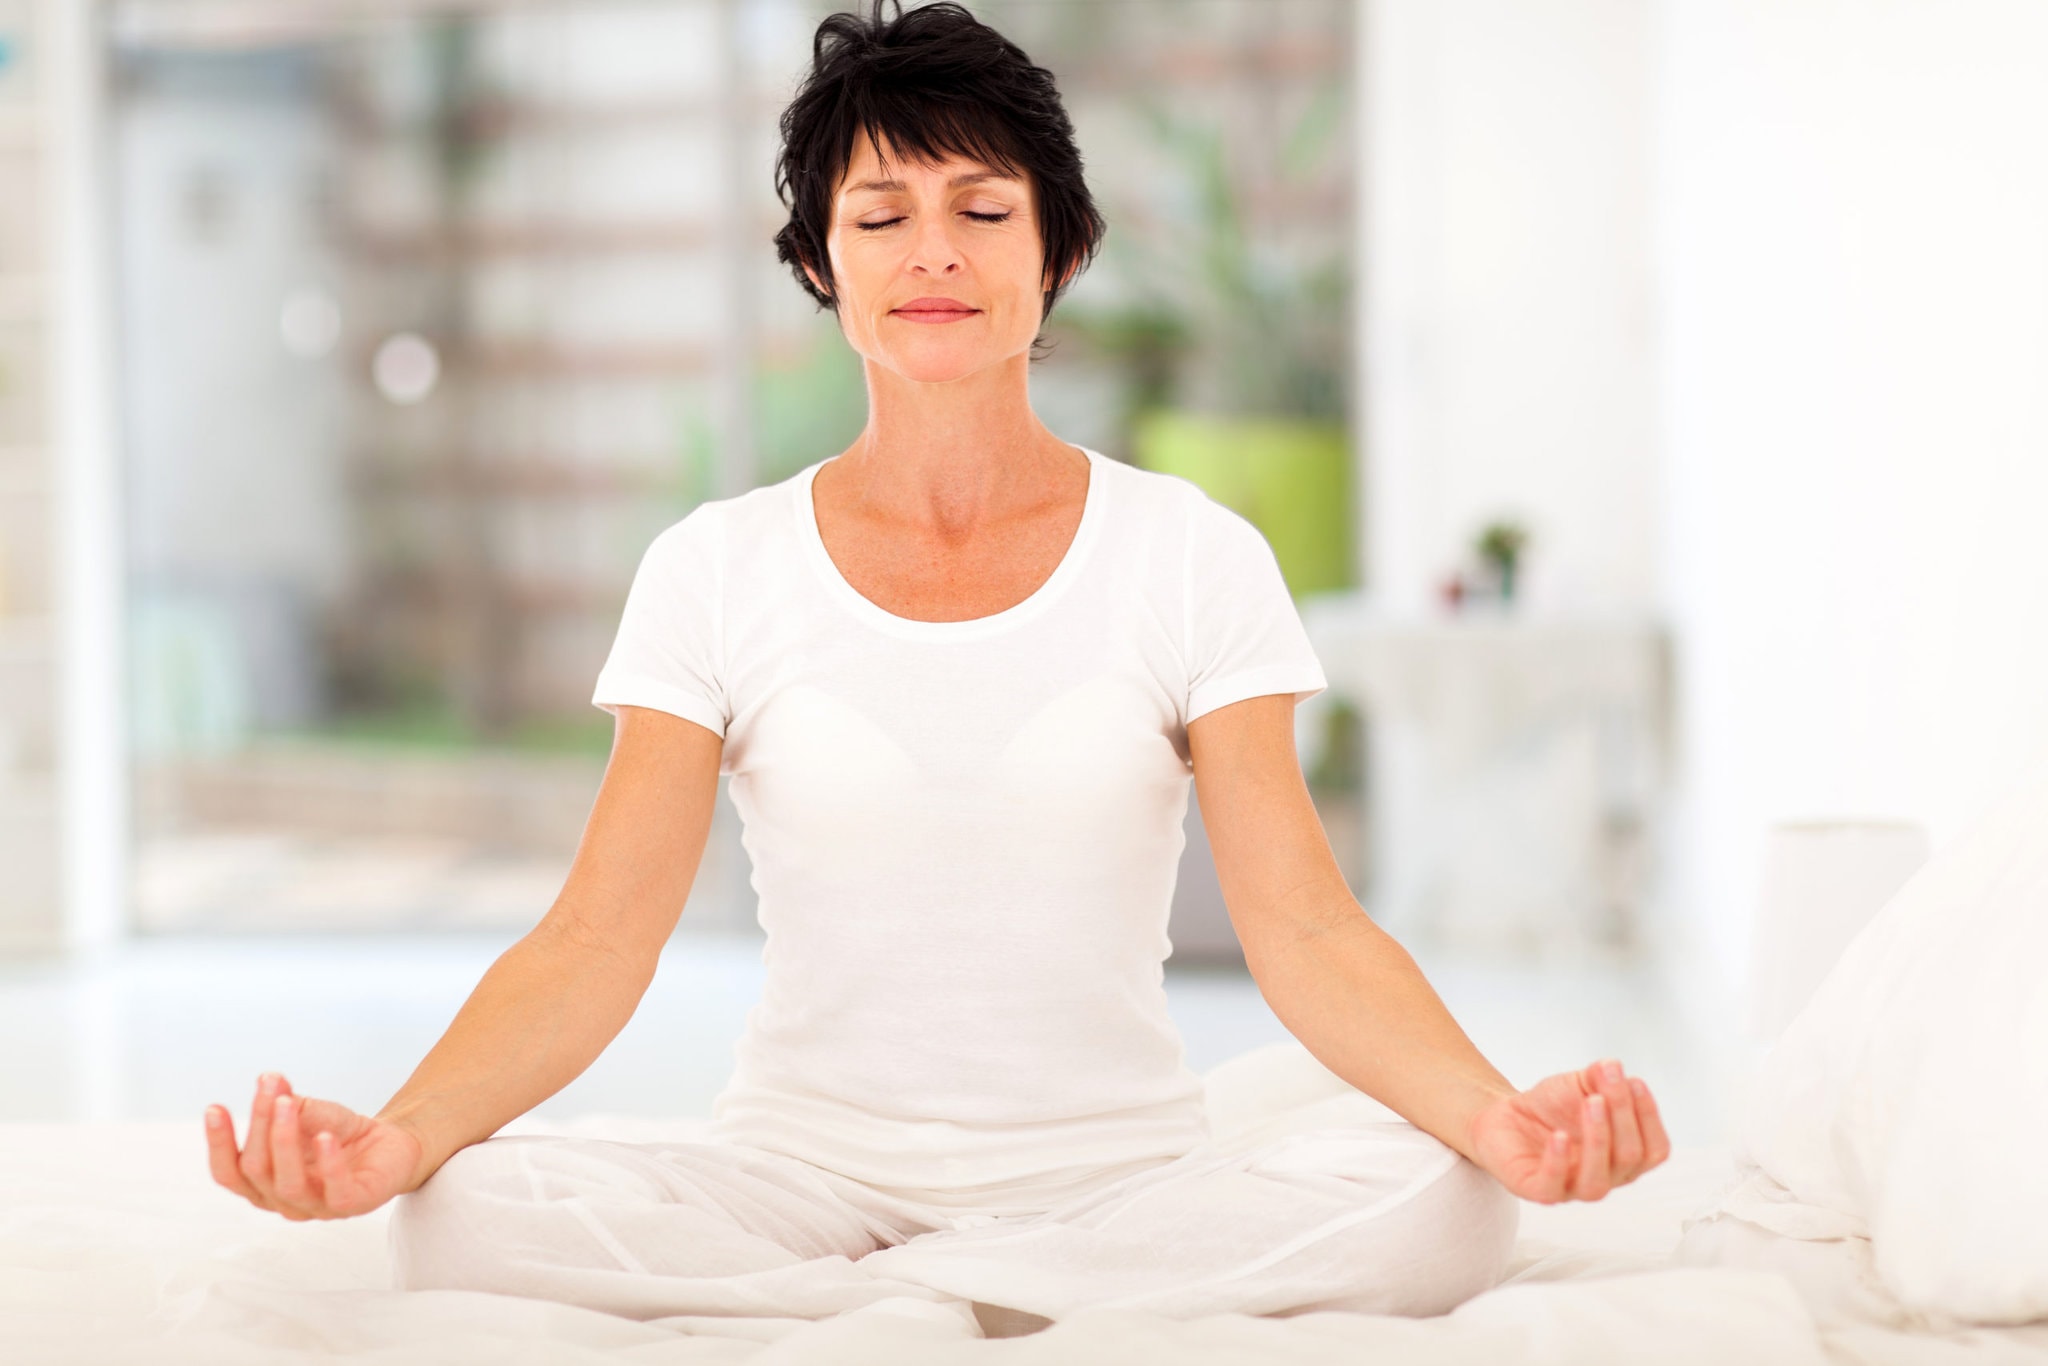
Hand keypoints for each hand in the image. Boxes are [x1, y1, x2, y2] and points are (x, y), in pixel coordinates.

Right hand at [204, 1072, 424, 1220]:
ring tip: (288, 1104)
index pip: (229, 1173)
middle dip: (260, 1126)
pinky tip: (325, 1137)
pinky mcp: (353, 1205)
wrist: (389, 1142)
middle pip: (257, 1170)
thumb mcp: (306, 1113)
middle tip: (270, 1090)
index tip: (215, 1108)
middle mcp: (284, 1202)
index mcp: (264, 1184)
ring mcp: (317, 1208)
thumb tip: (268, 1079)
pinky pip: (336, 1192)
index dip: (219, 1144)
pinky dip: (328, 1164)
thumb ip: (283, 1101)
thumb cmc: (337, 1133)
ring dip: (284, 1141)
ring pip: (288, 1184)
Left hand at [1467, 1059, 1670, 1202]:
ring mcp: (1571, 1188)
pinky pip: (1552, 1187)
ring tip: (1591, 1103)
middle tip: (1606, 1086)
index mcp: (1622, 1158)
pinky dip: (1558, 1161)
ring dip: (1598, 1139)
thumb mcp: (1580, 1084)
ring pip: (1597, 1183)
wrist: (1505, 1114)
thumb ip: (1600, 1077)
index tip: (1634, 1081)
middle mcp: (1604, 1178)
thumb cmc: (1551, 1107)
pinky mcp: (1537, 1190)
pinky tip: (1558, 1136)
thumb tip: (1613, 1066)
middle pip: (1629, 1159)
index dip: (1649, 1117)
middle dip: (1622, 1117)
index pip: (1654, 1150)